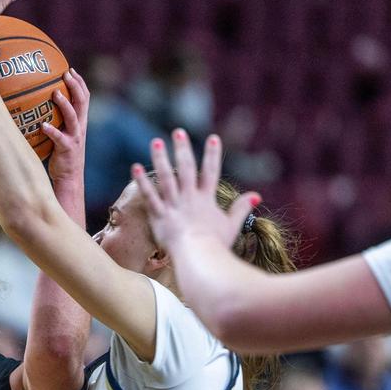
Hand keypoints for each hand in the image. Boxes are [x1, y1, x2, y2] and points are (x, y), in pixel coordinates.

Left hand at [43, 68, 89, 185]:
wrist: (69, 178)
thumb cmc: (61, 156)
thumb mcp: (62, 135)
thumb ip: (56, 121)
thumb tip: (36, 108)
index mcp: (80, 122)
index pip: (84, 98)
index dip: (80, 83)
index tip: (70, 70)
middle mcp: (80, 127)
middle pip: (82, 102)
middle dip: (75, 86)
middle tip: (65, 74)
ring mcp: (74, 138)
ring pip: (73, 117)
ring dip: (65, 104)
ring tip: (55, 94)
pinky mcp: (67, 149)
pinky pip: (59, 138)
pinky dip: (52, 131)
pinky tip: (43, 125)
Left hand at [131, 129, 260, 249]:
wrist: (200, 258)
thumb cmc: (215, 245)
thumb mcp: (231, 226)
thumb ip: (241, 209)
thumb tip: (256, 196)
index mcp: (206, 200)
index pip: (211, 172)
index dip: (212, 154)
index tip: (213, 138)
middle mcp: (189, 198)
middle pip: (187, 168)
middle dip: (183, 148)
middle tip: (178, 131)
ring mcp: (174, 205)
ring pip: (166, 177)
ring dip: (161, 158)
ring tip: (156, 142)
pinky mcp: (159, 215)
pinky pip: (149, 195)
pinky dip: (141, 181)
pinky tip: (134, 166)